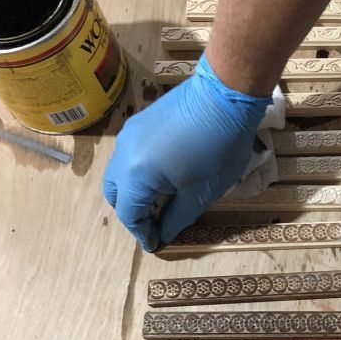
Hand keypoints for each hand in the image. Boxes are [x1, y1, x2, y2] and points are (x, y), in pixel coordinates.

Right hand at [103, 56, 271, 250]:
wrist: (224, 95)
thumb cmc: (217, 149)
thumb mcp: (200, 192)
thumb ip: (177, 218)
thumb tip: (163, 235)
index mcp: (135, 175)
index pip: (129, 214)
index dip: (142, 233)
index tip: (156, 244)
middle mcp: (123, 154)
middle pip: (116, 194)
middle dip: (132, 212)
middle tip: (155, 223)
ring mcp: (129, 135)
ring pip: (119, 173)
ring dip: (134, 191)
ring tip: (160, 201)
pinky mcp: (139, 122)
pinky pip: (129, 155)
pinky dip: (138, 172)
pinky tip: (161, 176)